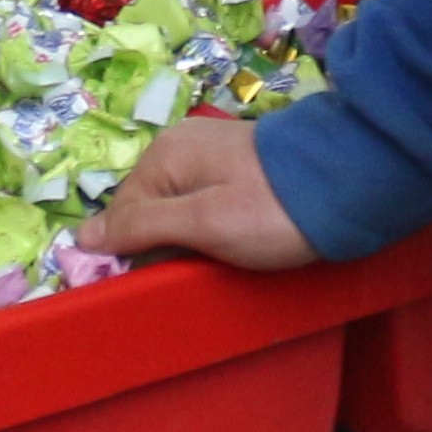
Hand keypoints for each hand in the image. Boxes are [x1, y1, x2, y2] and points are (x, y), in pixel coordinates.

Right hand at [78, 113, 322, 270]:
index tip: (160, 282)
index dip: (134, 254)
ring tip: (219, 262)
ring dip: (189, 243)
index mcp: (164, 157)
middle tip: (196, 275)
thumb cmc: (270, 210)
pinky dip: (210, 231)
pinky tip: (232, 246)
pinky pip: (203, 207)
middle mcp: (179, 149)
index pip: (123, 217)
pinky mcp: (237, 170)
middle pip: (148, 214)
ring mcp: (210, 156)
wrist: (349, 184)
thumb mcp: (202, 223)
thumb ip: (142, 227)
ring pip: (176, 214)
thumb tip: (82, 236)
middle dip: (163, 248)